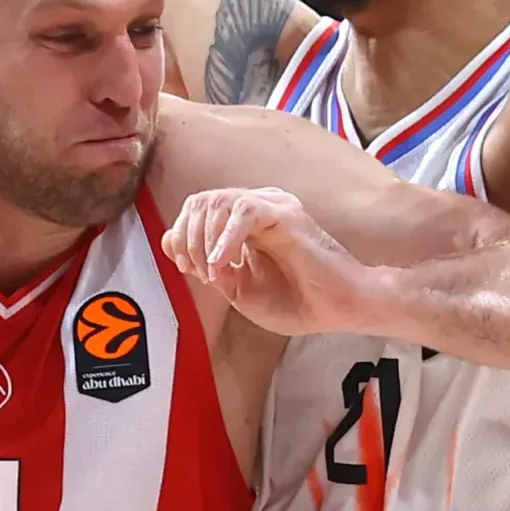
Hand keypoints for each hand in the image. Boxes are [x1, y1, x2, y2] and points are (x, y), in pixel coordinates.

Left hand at [162, 187, 374, 337]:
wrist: (338, 310)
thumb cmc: (297, 301)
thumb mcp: (238, 289)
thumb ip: (206, 264)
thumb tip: (170, 242)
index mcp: (245, 222)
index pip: (198, 207)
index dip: (182, 235)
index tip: (189, 268)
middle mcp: (258, 206)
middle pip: (202, 200)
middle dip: (189, 238)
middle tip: (200, 271)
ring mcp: (273, 206)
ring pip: (218, 201)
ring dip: (205, 240)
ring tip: (214, 271)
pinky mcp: (286, 214)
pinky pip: (244, 210)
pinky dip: (225, 237)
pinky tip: (224, 263)